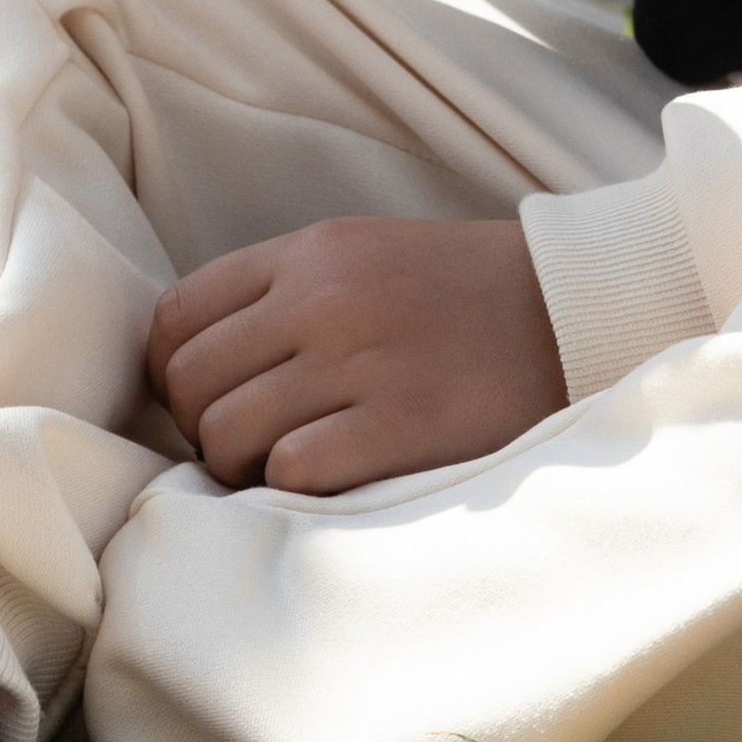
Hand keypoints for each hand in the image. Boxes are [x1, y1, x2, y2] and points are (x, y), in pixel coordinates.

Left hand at [150, 215, 566, 492]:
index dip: (171, 375)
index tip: (204, 402)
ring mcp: (361, 361)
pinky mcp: (402, 424)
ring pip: (225, 434)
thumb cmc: (460, 294)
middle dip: (202, 429)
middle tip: (248, 447)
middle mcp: (324, 299)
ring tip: (287, 469)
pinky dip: (295, 489)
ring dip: (242, 469)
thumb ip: (282, 295)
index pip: (175, 317)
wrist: (570, 310)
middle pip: (188, 383)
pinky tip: (334, 480)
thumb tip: (191, 370)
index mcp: (311, 252)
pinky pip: (291, 472)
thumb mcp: (365, 256)